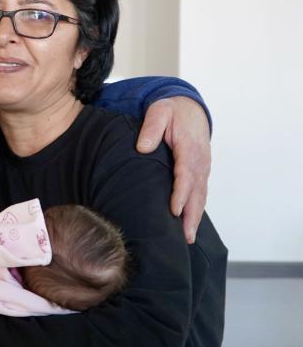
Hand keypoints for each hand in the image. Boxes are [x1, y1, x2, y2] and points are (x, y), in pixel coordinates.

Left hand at [136, 96, 210, 242]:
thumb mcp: (159, 112)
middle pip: (197, 192)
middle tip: (185, 237)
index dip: (181, 193)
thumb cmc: (171, 111)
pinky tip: (188, 225)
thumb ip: (151, 128)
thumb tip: (143, 148)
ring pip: (200, 196)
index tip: (174, 210)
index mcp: (189, 148)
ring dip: (195, 217)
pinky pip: (199, 193)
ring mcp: (202, 168)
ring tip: (187, 238)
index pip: (186, 174)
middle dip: (191, 215)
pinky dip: (196, 209)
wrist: (189, 108)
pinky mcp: (199, 172)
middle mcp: (199, 161)